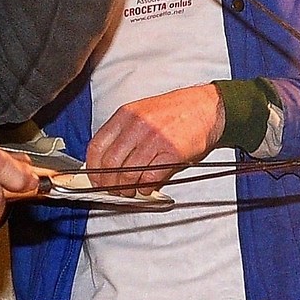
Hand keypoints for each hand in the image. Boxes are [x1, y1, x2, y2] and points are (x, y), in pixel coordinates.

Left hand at [85, 84, 225, 190]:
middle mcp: (137, 126)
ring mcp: (155, 139)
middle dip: (108, 183)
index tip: (96, 179)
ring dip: (127, 189)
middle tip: (112, 190)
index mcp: (126, 115)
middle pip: (111, 163)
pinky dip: (145, 188)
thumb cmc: (175, 111)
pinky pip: (151, 177)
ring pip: (128, 173)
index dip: (93, 169)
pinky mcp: (172, 152)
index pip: (97, 146)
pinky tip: (146, 188)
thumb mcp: (142, 112)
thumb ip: (123, 133)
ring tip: (130, 192)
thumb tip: (106, 161)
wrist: (207, 107)